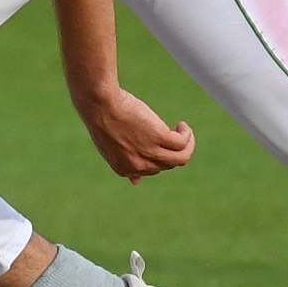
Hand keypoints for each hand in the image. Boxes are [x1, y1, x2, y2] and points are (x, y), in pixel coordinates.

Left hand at [77, 87, 195, 183]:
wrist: (100, 104)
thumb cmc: (102, 119)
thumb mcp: (109, 148)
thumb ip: (124, 163)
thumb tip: (135, 182)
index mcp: (125, 169)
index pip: (153, 171)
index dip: (160, 156)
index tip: (160, 143)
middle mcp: (138, 165)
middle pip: (169, 165)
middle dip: (174, 150)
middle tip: (173, 133)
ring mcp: (150, 152)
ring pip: (181, 158)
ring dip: (187, 145)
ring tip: (183, 131)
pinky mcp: (159, 137)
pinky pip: (182, 143)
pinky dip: (186, 134)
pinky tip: (181, 125)